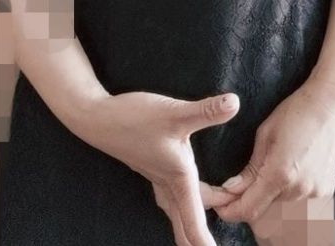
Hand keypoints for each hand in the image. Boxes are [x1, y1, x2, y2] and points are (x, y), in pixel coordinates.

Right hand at [71, 88, 240, 245]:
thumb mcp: (174, 113)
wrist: (99, 118)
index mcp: (179, 179)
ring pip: (180, 211)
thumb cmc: (135, 118)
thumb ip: (206, 111)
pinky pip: (173, 199)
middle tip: (223, 238)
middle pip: (190, 223)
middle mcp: (169, 184)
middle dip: (203, 238)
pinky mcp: (152, 168)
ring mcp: (158, 178)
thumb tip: (236, 102)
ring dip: (194, 223)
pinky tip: (187, 197)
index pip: (195, 225)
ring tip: (209, 229)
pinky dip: (185, 206)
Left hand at [212, 78, 334, 231]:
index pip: (248, 209)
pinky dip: (287, 207)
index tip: (220, 205)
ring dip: (268, 210)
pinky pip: (300, 211)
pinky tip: (282, 187)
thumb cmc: (295, 113)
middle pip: (265, 220)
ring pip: (282, 217)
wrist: (330, 106)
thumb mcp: (264, 135)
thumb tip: (231, 189)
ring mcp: (315, 195)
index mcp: (280, 174)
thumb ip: (249, 169)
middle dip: (249, 210)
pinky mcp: (326, 194)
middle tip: (239, 195)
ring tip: (262, 188)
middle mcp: (299, 191)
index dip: (230, 211)